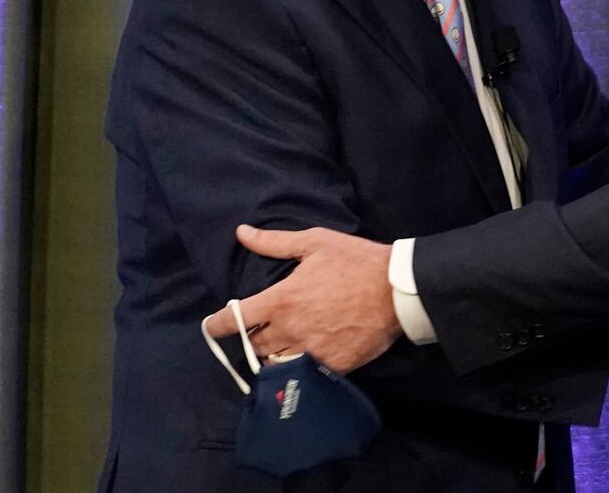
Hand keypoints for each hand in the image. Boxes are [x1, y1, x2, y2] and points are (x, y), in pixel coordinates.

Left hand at [202, 225, 400, 374]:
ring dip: (272, 357)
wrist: (397, 290)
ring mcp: (310, 351)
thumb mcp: (315, 242)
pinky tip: (303, 359)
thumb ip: (274, 242)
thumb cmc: (356, 261)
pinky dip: (297, 369)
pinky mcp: (330, 366)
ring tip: (279, 347)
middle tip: (260, 330)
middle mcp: (289, 330)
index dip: (217, 325)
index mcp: (281, 300)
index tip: (212, 326)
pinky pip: (302, 375)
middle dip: (252, 338)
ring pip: (275, 364)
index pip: (235, 319)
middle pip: (254, 345)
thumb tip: (242, 233)